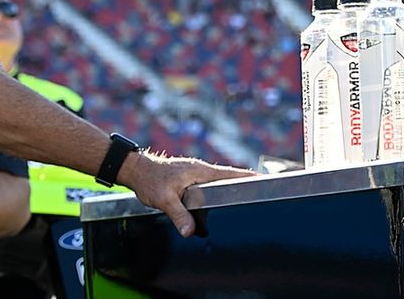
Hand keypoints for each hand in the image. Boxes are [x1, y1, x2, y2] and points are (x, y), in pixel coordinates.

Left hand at [119, 151, 254, 236]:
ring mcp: (196, 174)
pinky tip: (219, 203)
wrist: (138, 171)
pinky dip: (218, 192)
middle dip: (244, 183)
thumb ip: (179, 215)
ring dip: (231, 188)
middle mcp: (201, 171)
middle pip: (229, 177)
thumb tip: (190, 231)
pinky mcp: (190, 180)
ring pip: (219, 183)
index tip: (265, 180)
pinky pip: (209, 187)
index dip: (248, 178)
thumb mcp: (165, 199)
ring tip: (245, 198)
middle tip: (261, 191)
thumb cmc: (151, 180)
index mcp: (201, 171)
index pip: (231, 174)